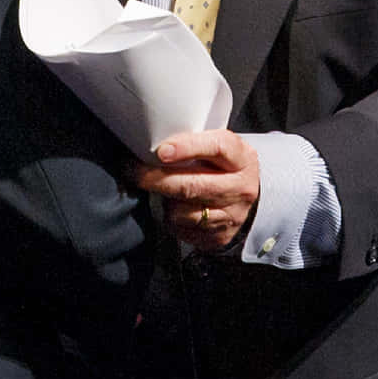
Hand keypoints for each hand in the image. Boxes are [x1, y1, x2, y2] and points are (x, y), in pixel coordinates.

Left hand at [134, 129, 259, 252]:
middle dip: (157, 179)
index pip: (217, 147)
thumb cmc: (224, 167)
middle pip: (193, 185)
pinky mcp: (219, 236)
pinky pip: (182, 229)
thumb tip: (152, 142)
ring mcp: (231, 215)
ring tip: (161, 190)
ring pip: (183, 211)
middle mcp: (240, 188)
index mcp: (242, 158)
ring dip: (164, 201)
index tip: (161, 151)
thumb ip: (195, 142)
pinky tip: (173, 207)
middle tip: (132, 171)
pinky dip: (171, 218)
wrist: (245, 199)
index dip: (188, 147)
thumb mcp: (219, 148)